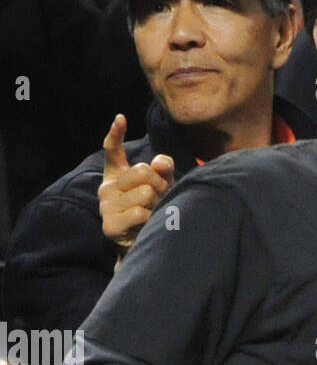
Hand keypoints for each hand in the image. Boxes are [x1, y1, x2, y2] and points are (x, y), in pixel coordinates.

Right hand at [98, 115, 174, 248]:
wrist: (144, 247)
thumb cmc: (154, 213)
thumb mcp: (162, 188)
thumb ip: (162, 171)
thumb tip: (161, 162)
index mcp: (116, 174)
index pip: (112, 150)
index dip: (115, 133)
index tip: (121, 118)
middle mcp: (106, 187)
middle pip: (143, 172)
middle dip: (159, 184)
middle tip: (159, 198)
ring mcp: (105, 206)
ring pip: (145, 193)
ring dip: (156, 204)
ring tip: (152, 214)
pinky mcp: (110, 225)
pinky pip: (140, 213)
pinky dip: (150, 218)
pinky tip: (145, 225)